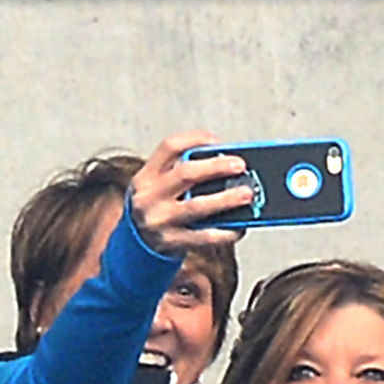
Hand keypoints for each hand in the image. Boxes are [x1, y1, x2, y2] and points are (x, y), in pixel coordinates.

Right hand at [128, 132, 250, 255]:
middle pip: (186, 174)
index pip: (169, 147)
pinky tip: (240, 226)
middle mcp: (149, 196)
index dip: (195, 139)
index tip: (217, 141)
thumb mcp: (160, 184)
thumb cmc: (159, 205)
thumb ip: (185, 171)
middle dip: (216, 167)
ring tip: (247, 194)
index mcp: (147, 175)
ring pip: (196, 207)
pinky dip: (225, 231)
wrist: (136, 243)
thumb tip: (230, 165)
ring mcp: (159, 221)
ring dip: (225, 199)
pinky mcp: (171, 243)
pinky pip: (204, 237)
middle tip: (240, 165)